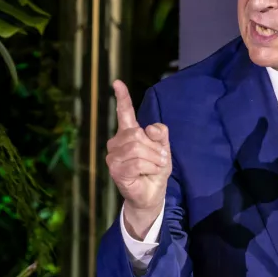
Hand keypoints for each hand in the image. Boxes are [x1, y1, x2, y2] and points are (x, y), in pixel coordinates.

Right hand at [106, 79, 170, 238]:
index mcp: (130, 133)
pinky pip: (136, 162)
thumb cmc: (155, 170)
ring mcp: (114, 157)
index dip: (122, 98)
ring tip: (156, 166)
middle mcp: (117, 142)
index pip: (124, 112)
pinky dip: (149, 167)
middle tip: (161, 159)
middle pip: (137, 134)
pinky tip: (150, 173)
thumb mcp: (164, 148)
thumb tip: (150, 128)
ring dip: (153, 158)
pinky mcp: (115, 170)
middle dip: (155, 147)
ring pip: (136, 148)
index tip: (117, 83)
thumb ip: (160, 134)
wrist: (152, 193)